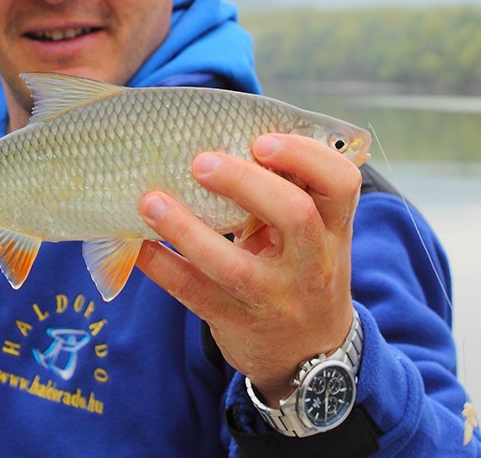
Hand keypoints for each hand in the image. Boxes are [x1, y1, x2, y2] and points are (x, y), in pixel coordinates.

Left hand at [136, 134, 360, 401]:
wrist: (310, 351)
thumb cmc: (303, 266)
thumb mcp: (316, 232)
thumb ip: (292, 188)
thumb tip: (231, 128)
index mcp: (334, 228)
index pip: (341, 183)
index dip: (305, 156)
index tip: (261, 140)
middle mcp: (314, 263)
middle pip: (295, 216)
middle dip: (246, 183)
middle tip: (200, 161)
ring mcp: (277, 298)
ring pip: (234, 266)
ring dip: (187, 229)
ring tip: (150, 200)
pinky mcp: (240, 322)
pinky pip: (196, 294)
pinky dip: (163, 267)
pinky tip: (139, 243)